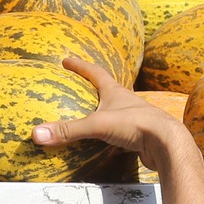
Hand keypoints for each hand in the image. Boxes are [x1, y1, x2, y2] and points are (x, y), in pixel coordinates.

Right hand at [34, 57, 191, 171]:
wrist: (167, 143)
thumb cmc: (136, 125)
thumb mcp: (98, 125)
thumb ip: (68, 130)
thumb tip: (36, 134)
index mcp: (116, 92)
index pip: (95, 72)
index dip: (80, 66)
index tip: (66, 59)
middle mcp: (126, 102)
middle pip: (108, 90)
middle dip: (94, 87)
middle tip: (79, 86)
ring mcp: (134, 118)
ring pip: (115, 112)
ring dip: (103, 112)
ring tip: (89, 116)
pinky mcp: (139, 136)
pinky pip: (120, 133)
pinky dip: (110, 135)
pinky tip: (103, 144)